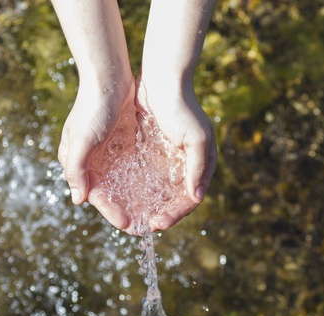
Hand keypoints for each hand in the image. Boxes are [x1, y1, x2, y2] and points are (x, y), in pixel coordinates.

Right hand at [57, 76, 135, 228]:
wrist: (108, 76)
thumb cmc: (92, 107)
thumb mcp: (81, 140)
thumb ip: (76, 170)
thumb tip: (78, 200)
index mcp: (76, 163)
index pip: (95, 196)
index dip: (110, 212)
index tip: (128, 225)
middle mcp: (89, 160)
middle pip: (107, 193)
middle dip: (122, 210)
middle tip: (143, 225)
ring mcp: (105, 152)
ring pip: (119, 183)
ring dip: (131, 198)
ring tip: (149, 212)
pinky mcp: (120, 142)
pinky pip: (128, 168)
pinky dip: (138, 181)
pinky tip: (153, 190)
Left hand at [135, 75, 216, 231]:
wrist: (162, 80)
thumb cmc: (183, 108)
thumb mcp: (196, 138)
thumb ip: (198, 167)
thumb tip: (197, 197)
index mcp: (200, 167)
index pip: (188, 201)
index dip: (174, 215)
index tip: (157, 224)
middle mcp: (184, 167)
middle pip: (171, 201)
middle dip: (157, 215)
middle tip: (139, 227)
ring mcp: (166, 161)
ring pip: (156, 192)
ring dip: (145, 206)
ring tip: (130, 218)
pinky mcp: (150, 153)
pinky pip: (143, 178)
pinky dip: (136, 190)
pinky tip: (123, 198)